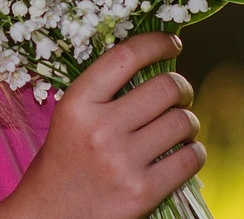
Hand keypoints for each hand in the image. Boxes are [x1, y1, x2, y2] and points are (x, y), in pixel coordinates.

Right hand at [0, 33, 204, 218]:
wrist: (49, 217)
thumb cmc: (63, 161)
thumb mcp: (71, 116)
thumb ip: (104, 91)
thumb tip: (153, 63)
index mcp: (78, 103)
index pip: (126, 57)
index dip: (156, 42)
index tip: (172, 42)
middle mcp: (100, 129)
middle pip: (165, 87)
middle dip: (182, 86)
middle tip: (180, 93)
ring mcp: (123, 162)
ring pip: (183, 121)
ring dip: (188, 121)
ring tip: (178, 127)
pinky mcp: (142, 193)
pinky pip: (190, 158)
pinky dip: (194, 152)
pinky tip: (183, 153)